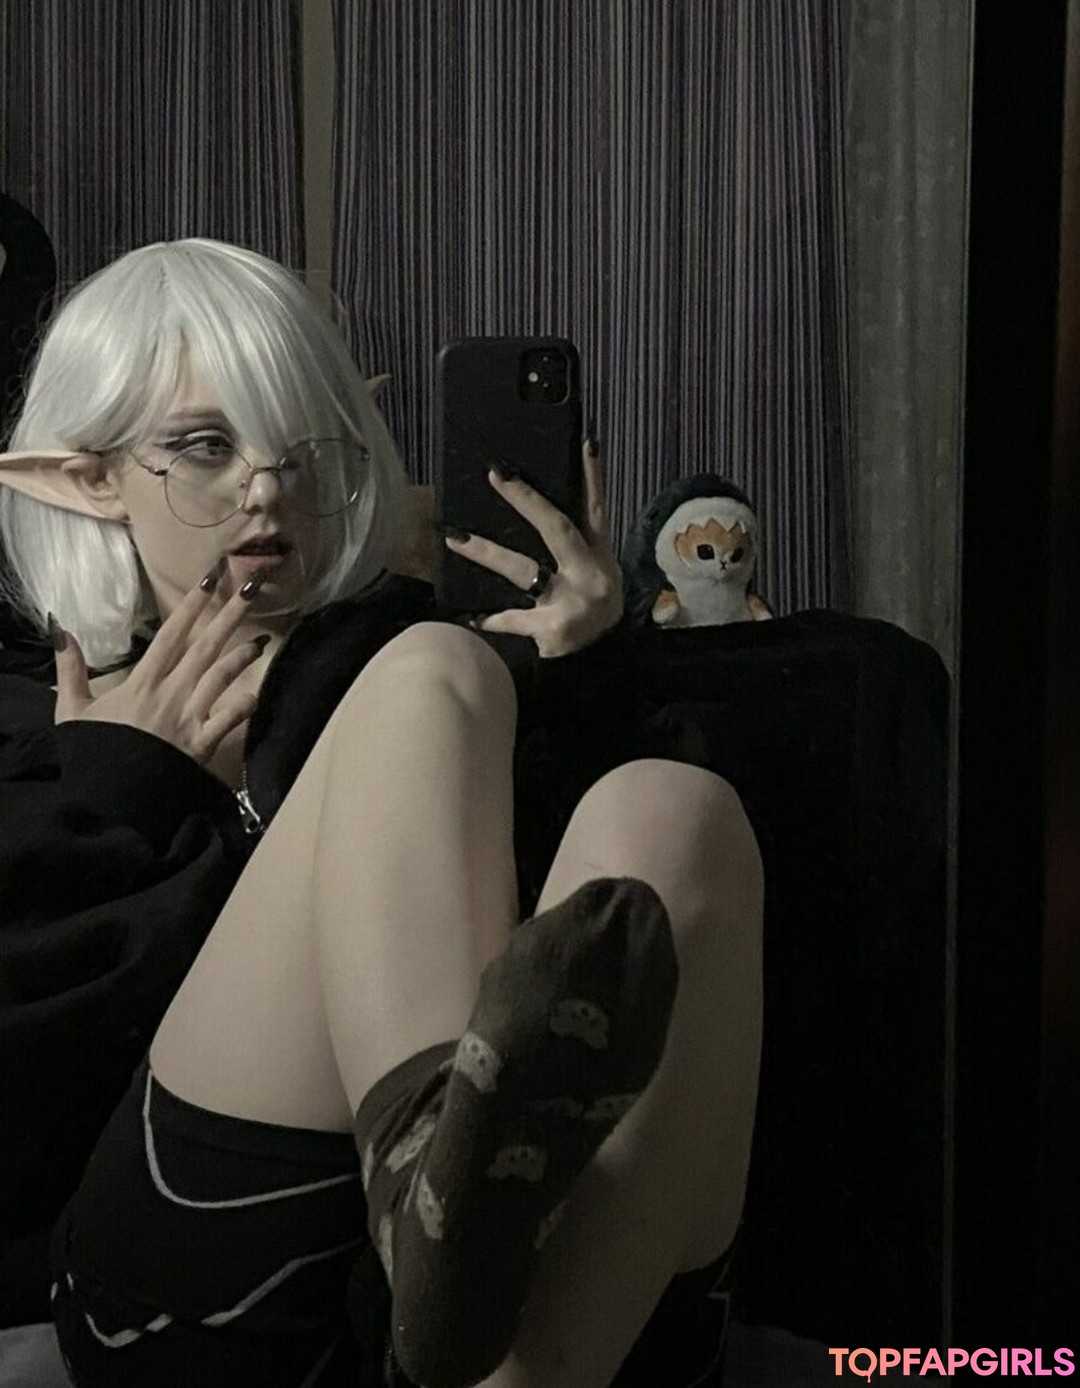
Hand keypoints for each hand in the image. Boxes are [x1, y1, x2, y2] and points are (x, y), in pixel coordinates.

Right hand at [52, 566, 270, 764]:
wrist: (106, 798)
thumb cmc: (92, 753)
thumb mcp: (72, 710)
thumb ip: (70, 669)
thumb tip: (61, 631)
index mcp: (142, 682)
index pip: (172, 634)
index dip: (192, 605)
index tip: (210, 580)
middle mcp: (171, 693)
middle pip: (206, 646)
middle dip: (229, 615)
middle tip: (251, 588)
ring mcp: (190, 718)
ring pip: (222, 677)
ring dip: (243, 655)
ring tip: (262, 638)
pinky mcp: (202, 744)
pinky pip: (230, 719)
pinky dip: (246, 705)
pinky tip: (257, 693)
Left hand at [441, 437, 623, 658]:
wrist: (603, 663)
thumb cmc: (593, 611)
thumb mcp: (599, 575)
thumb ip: (576, 546)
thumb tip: (534, 510)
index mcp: (600, 556)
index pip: (596, 508)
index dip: (593, 476)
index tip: (585, 441)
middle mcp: (587, 574)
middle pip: (555, 529)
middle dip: (526, 500)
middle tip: (497, 473)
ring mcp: (570, 601)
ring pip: (522, 570)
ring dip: (486, 552)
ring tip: (454, 537)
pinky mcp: (552, 630)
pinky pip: (512, 619)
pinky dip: (490, 619)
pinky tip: (470, 617)